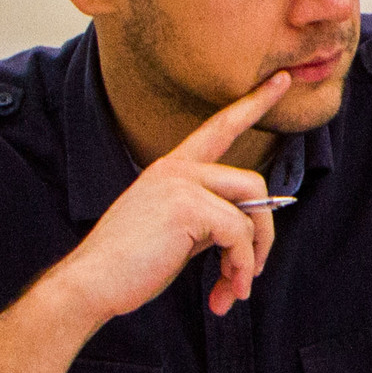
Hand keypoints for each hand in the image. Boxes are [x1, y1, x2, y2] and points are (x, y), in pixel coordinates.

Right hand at [43, 73, 291, 324]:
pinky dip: (239, 266)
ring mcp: (182, 184)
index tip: (282, 79)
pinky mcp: (188, 207)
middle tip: (250, 274)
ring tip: (235, 288)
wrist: (89, 285)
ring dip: (251, 257)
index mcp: (172, 168)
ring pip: (252, 211)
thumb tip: (255, 226)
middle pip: (253, 183)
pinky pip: (239, 234)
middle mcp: (177, 168)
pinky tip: (224, 293)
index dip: (253, 103)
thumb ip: (210, 217)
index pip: (220, 127)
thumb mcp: (175, 231)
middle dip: (263, 233)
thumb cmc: (130, 266)